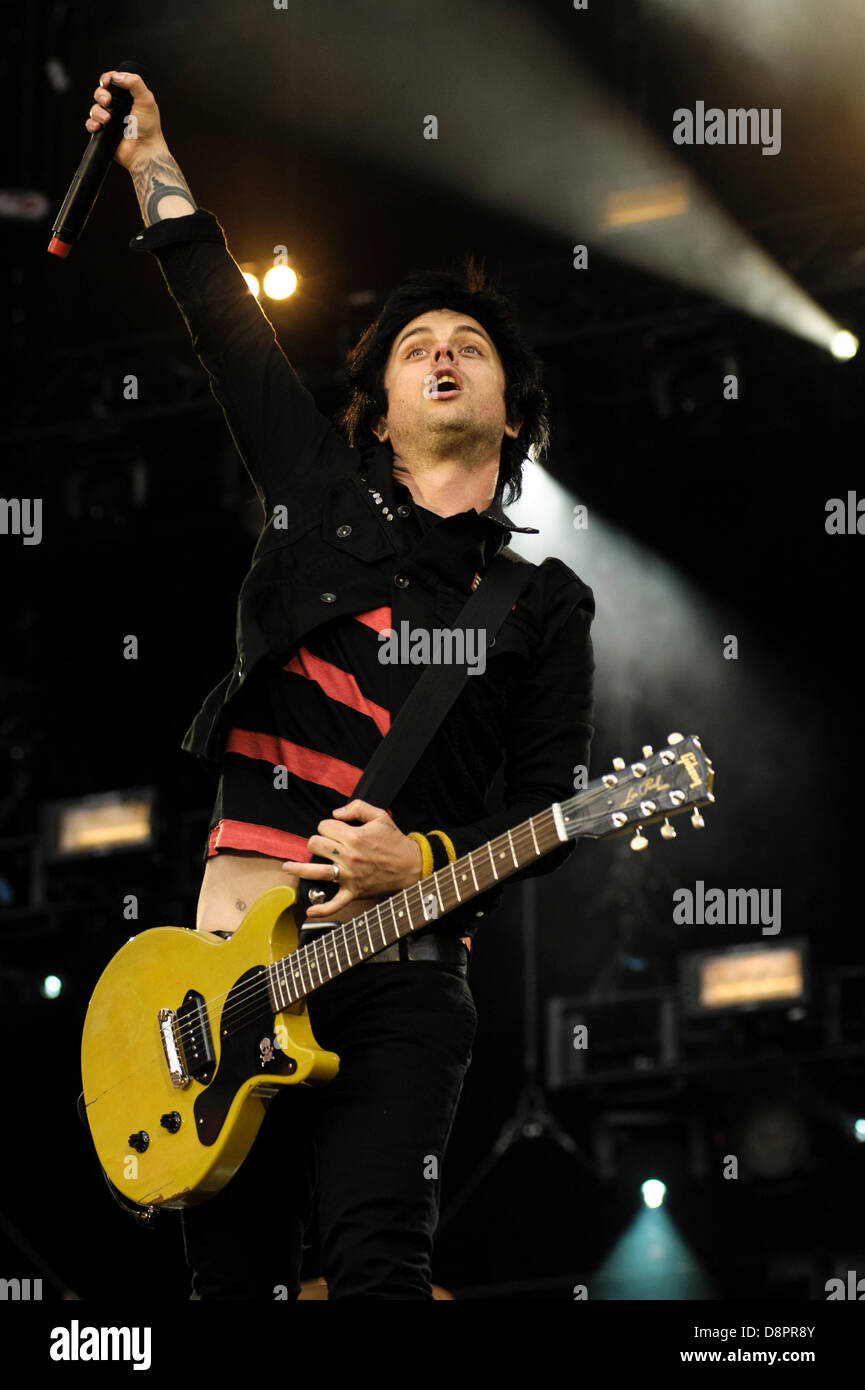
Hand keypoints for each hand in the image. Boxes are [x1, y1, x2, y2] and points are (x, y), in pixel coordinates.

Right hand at [86, 70, 166, 169]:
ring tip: (107, 120)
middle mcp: (118, 108)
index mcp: (128, 98)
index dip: (107, 79)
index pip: (112, 82)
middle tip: (108, 102)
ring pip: (94, 109)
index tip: (106, 82)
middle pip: (100, 93)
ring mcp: (110, 120)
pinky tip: (99, 127)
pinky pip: (90, 124)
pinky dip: (92, 124)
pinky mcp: (104, 133)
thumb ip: (134, 83)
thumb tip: (116, 76)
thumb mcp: (146, 100)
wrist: (144, 152)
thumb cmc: (149, 128)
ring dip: (98, 112)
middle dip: (100, 95)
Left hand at [282, 800, 423, 918]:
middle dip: (316, 841)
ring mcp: (349, 876)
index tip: (333, 830)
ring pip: (315, 871)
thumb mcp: (381, 816)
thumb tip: (336, 813)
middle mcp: (349, 856)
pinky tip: (310, 909)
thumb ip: (357, 807)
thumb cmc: (395, 842)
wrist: (411, 867)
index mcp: (355, 836)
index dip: (326, 826)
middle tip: (323, 845)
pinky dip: (322, 909)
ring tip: (287, 867)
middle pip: (315, 844)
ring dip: (298, 869)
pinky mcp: (353, 892)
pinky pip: (335, 904)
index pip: (324, 827)